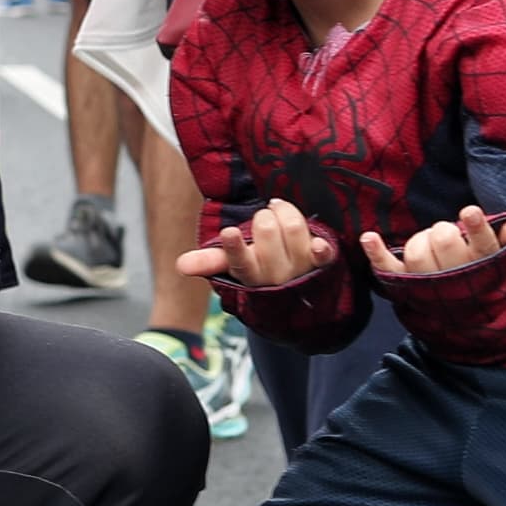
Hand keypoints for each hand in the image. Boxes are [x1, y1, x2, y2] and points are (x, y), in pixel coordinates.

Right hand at [182, 196, 333, 288]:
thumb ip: (210, 260)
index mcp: (249, 274)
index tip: (229, 232)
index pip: (239, 261)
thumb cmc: (260, 266)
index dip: (235, 246)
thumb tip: (180, 266)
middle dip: (264, 216)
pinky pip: (325, 253)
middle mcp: (275, 274)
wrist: (299, 294)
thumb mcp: (234, 265)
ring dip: (285, 212)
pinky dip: (320, 246)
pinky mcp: (322, 263)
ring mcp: (300, 268)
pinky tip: (317, 242)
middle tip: (263, 216)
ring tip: (280, 211)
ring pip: (294, 229)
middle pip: (268, 231)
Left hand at [364, 206, 505, 279]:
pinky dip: (377, 253)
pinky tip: (369, 237)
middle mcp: (454, 274)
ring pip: (418, 252)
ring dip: (421, 241)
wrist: (466, 311)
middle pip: (443, 240)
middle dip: (444, 230)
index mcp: (481, 264)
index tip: (469, 211)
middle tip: (447, 235)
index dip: (475, 229)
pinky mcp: (405, 284)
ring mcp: (427, 281)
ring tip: (430, 245)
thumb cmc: (482, 271)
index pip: (482, 245)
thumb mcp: (501, 257)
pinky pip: (389, 269)